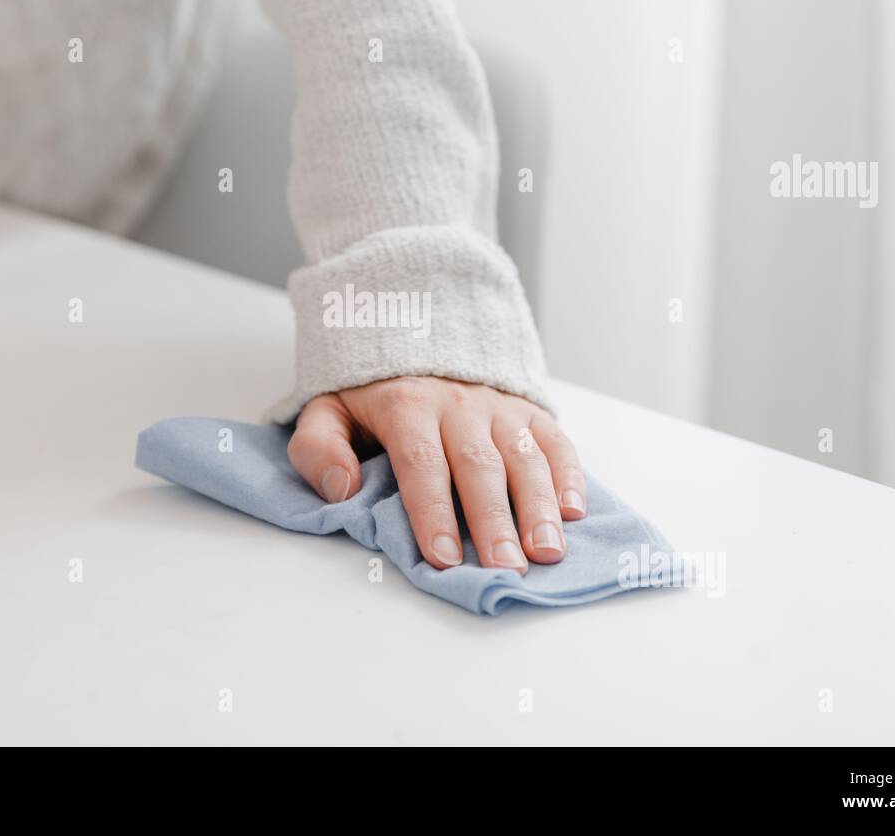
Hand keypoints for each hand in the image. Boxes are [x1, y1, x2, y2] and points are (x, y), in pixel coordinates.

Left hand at [288, 376, 586, 572]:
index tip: (442, 557)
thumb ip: (320, 448)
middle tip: (505, 568)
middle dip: (494, 522)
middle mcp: (459, 403)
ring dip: (539, 506)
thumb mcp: (326, 409)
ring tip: (547, 551)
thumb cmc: (369, 391)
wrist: (412, 326)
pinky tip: (574, 513)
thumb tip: (342, 490)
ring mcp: (500, 405)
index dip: (433, 512)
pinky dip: (569, 476)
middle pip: (480, 466)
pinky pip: (556, 441)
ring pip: (524, 457)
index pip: (422, 463)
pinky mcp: (529, 408)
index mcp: (407, 406)